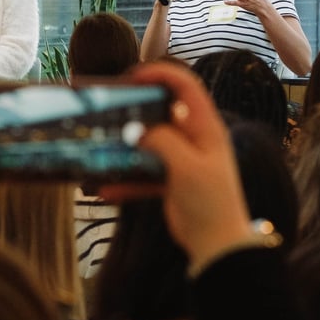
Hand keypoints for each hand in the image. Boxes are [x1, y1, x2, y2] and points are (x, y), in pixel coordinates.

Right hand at [101, 62, 251, 268]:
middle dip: (136, 111)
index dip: (160, 75)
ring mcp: (181, 160)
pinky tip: (106, 189)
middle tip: (110, 111)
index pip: (186, 86)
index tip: (132, 78)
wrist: (217, 245)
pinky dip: (126, 180)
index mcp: (206, 128)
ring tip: (103, 148)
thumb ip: (163, 142)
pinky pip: (144, 173)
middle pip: (162, 112)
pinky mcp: (170, 181)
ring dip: (127, 147)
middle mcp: (194, 139)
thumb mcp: (186, 167)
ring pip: (149, 143)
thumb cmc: (210, 202)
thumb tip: (139, 129)